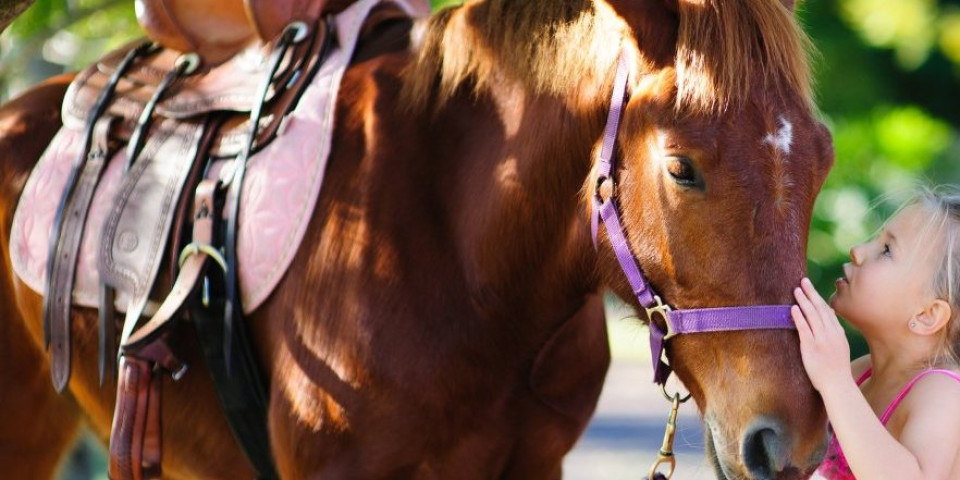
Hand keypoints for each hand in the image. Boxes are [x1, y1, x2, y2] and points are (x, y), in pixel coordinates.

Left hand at [791, 277, 851, 392]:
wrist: (838, 385)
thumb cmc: (836, 368)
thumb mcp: (840, 345)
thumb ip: (834, 330)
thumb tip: (829, 313)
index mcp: (838, 333)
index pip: (827, 311)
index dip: (818, 297)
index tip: (811, 287)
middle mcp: (831, 333)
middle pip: (820, 308)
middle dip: (811, 293)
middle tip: (803, 280)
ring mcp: (822, 340)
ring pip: (812, 315)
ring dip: (803, 301)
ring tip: (796, 290)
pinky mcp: (811, 347)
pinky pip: (804, 328)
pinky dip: (799, 317)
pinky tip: (793, 308)